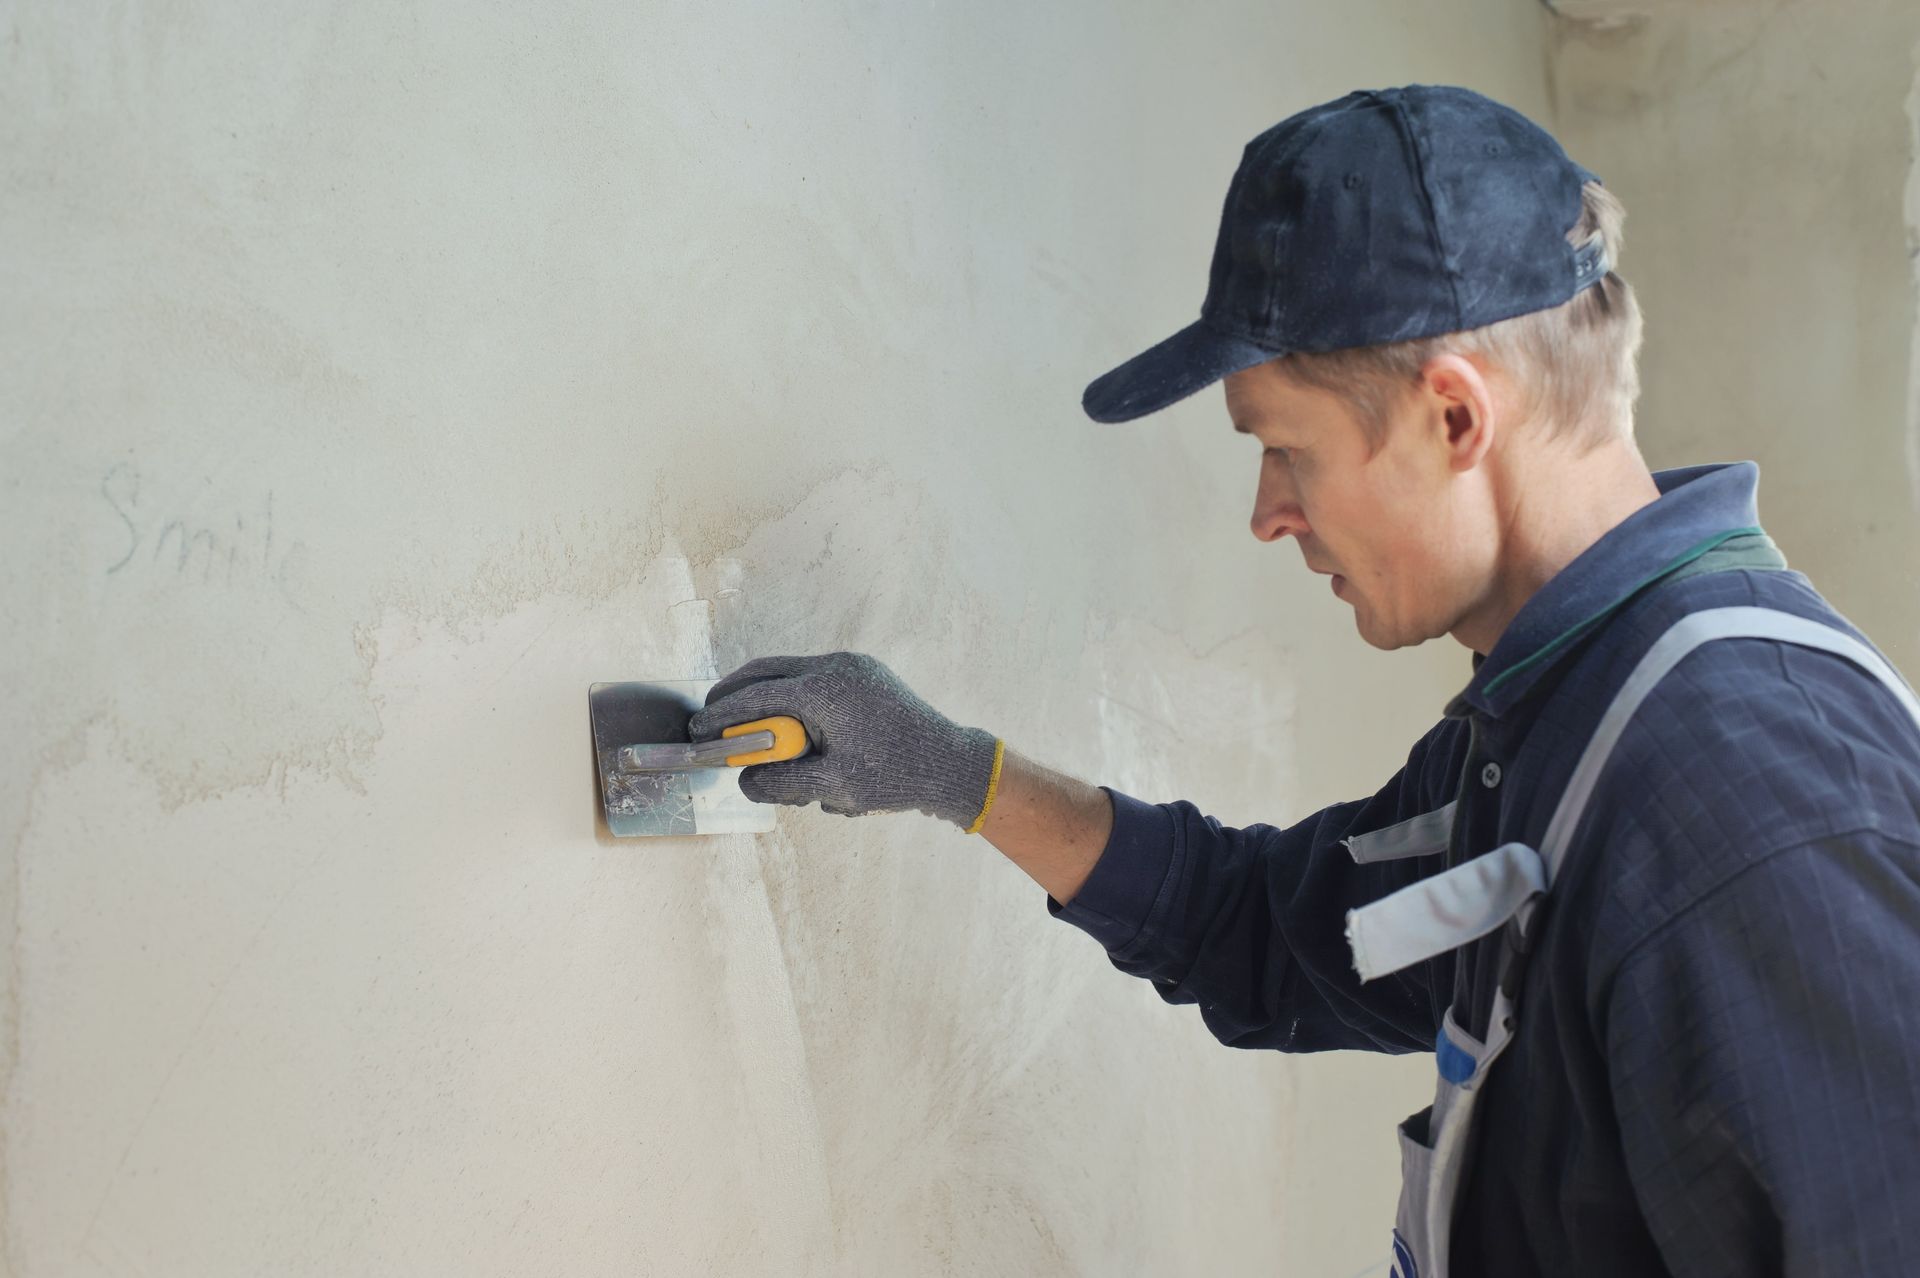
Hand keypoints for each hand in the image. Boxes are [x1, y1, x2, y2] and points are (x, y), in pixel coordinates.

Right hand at [689, 652, 1001, 829]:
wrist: (952, 765)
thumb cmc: (896, 776)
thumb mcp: (830, 787)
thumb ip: (780, 783)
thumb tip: (745, 782)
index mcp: (825, 688)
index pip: (756, 696)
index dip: (722, 715)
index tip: (700, 730)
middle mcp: (837, 667)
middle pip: (768, 672)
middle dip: (736, 697)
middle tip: (712, 721)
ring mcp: (855, 667)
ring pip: (793, 678)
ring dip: (771, 705)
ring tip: (764, 744)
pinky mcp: (867, 676)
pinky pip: (819, 686)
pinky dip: (801, 707)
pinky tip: (805, 743)